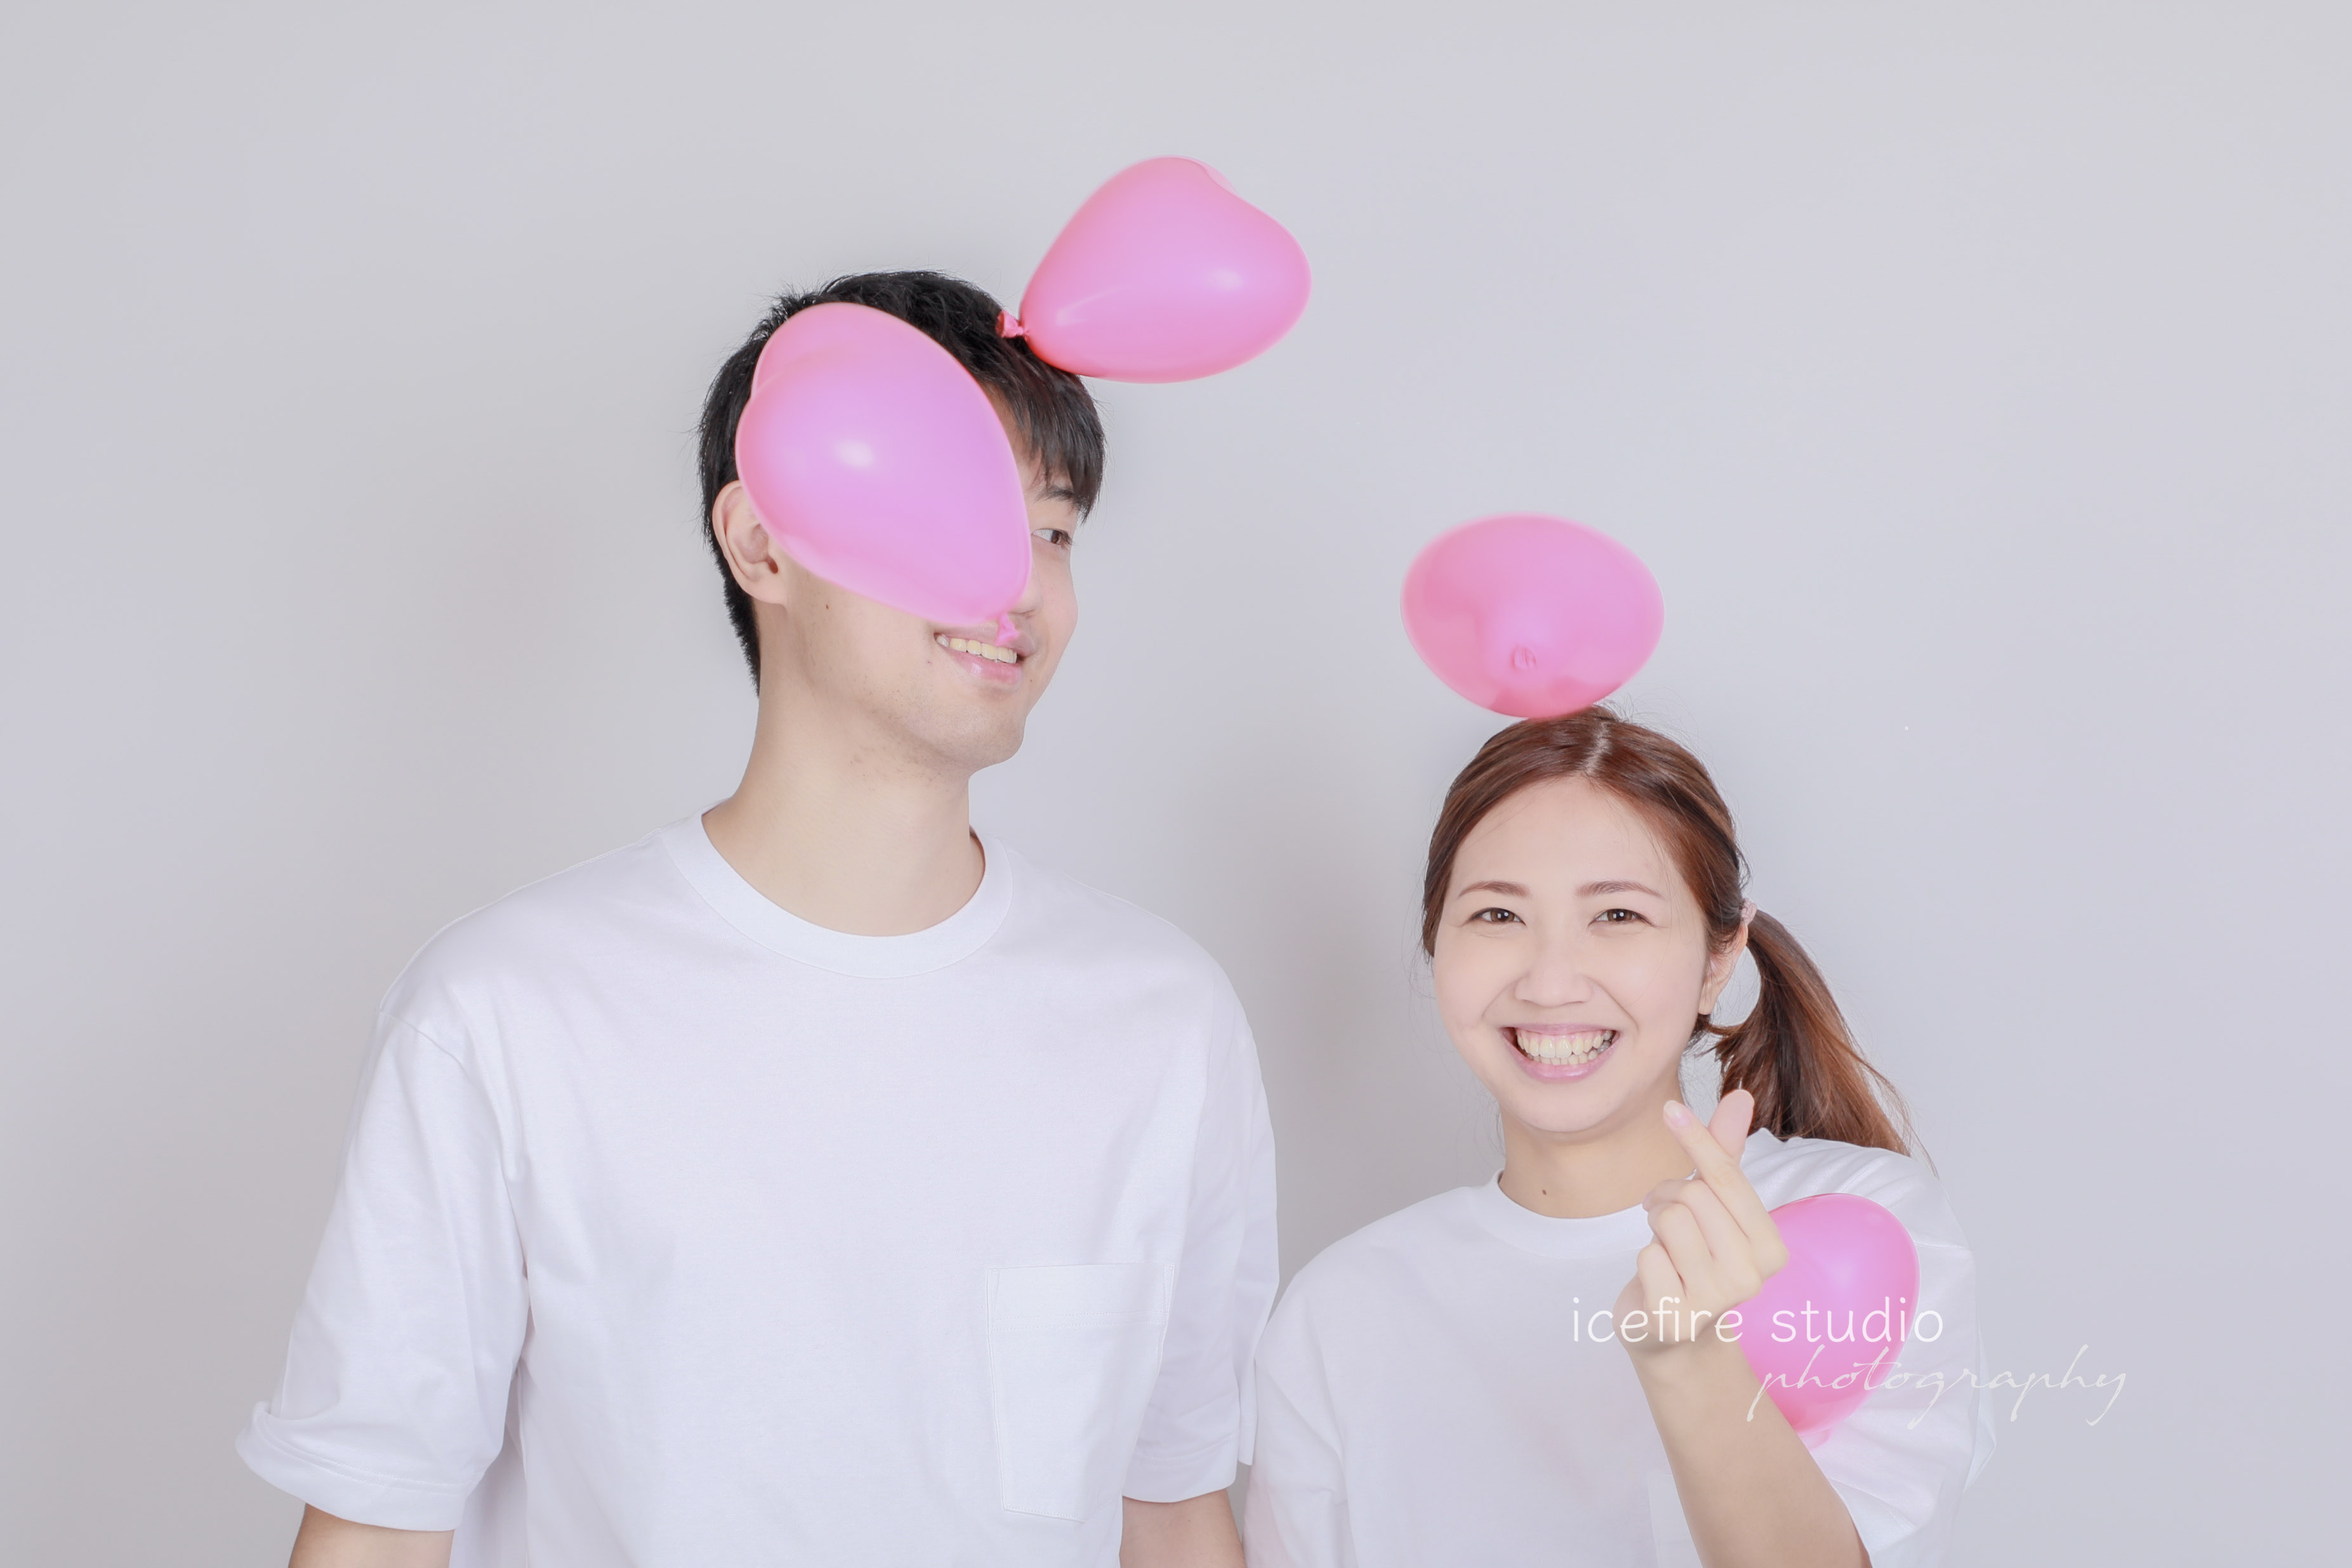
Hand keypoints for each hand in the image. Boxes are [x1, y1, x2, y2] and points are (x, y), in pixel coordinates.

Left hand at [1612, 1088, 1788, 1360]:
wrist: (1671, 1335)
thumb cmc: (1693, 1259)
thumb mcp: (1712, 1207)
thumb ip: (1725, 1154)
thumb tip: (1739, 1094)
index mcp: (1771, 1248)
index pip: (1727, 1177)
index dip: (1695, 1138)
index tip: (1670, 1108)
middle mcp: (1752, 1277)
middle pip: (1692, 1196)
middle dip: (1668, 1198)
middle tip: (1665, 1217)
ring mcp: (1715, 1302)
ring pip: (1668, 1220)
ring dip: (1655, 1227)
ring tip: (1664, 1247)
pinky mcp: (1676, 1318)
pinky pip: (1646, 1256)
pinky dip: (1643, 1261)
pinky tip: (1657, 1281)